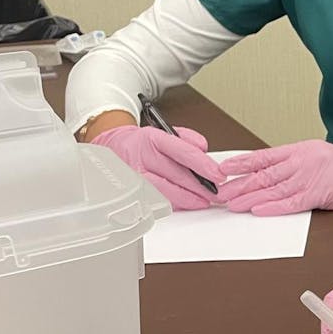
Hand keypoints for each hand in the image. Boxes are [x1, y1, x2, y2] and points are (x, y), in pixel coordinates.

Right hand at [91, 125, 224, 210]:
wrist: (114, 148)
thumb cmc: (143, 142)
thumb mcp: (164, 130)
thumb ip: (187, 138)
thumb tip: (204, 149)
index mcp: (154, 139)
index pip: (183, 152)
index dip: (204, 165)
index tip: (219, 175)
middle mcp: (144, 157)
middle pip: (177, 175)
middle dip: (200, 187)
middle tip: (217, 194)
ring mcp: (135, 176)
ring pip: (166, 191)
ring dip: (188, 198)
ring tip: (204, 201)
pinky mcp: (131, 191)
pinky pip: (156, 200)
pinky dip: (174, 202)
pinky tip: (185, 202)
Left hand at [216, 140, 332, 218]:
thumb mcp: (317, 159)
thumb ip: (293, 165)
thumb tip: (262, 176)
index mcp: (302, 149)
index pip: (265, 155)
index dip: (242, 162)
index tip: (222, 169)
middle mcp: (305, 159)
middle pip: (266, 173)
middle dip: (240, 183)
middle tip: (220, 192)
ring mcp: (313, 176)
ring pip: (274, 188)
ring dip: (250, 197)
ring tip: (232, 203)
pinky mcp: (320, 194)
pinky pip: (291, 202)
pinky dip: (273, 207)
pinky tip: (257, 210)